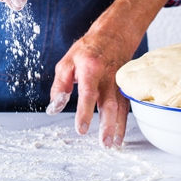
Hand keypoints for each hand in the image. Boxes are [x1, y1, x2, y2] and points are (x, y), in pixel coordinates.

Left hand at [46, 0, 169, 147]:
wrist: (113, 36)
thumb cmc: (87, 50)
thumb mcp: (66, 63)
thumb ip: (60, 86)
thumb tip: (55, 107)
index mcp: (90, 69)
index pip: (88, 93)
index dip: (85, 112)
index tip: (81, 129)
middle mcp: (108, 77)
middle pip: (109, 103)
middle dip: (107, 125)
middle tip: (104, 143)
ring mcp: (119, 83)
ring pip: (121, 107)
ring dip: (118, 128)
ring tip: (113, 145)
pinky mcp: (125, 87)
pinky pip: (126, 107)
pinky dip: (123, 123)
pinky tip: (120, 136)